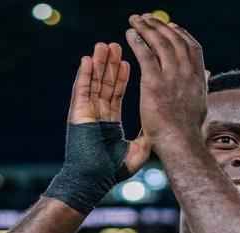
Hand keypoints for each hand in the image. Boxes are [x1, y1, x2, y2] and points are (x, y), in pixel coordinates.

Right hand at [67, 42, 149, 174]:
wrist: (94, 180)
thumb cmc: (113, 171)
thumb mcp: (138, 150)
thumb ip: (148, 136)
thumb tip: (161, 128)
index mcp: (110, 123)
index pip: (117, 94)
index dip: (122, 77)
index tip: (128, 62)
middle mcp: (98, 115)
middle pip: (105, 84)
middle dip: (111, 65)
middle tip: (117, 46)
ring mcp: (87, 113)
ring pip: (93, 83)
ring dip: (99, 64)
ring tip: (104, 45)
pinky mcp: (78, 113)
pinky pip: (81, 90)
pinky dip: (84, 74)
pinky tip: (88, 59)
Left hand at [125, 14, 207, 150]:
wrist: (180, 143)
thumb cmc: (188, 131)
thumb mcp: (201, 105)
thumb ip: (203, 85)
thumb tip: (208, 73)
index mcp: (199, 79)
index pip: (192, 48)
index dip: (182, 34)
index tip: (172, 27)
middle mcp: (187, 73)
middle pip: (174, 40)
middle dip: (160, 26)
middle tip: (147, 18)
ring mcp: (172, 77)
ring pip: (159, 43)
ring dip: (146, 28)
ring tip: (136, 20)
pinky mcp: (154, 82)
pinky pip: (145, 54)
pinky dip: (137, 41)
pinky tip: (130, 34)